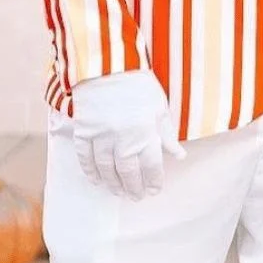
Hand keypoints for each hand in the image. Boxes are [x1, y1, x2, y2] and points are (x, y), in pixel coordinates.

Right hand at [72, 68, 183, 199]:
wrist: (106, 64)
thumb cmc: (137, 83)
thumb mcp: (159, 106)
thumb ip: (166, 134)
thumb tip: (179, 155)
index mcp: (146, 132)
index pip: (151, 167)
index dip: (153, 182)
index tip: (153, 190)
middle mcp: (124, 138)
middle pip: (128, 173)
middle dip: (133, 188)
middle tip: (135, 197)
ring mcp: (101, 135)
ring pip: (106, 169)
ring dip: (112, 184)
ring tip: (118, 192)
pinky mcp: (83, 130)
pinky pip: (85, 157)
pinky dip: (90, 171)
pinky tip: (97, 179)